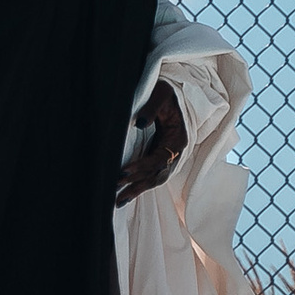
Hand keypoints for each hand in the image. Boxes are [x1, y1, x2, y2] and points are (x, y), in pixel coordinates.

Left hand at [114, 77, 186, 207]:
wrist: (174, 95)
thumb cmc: (167, 93)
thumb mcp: (161, 94)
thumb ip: (152, 108)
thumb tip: (140, 124)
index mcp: (178, 139)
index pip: (159, 159)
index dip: (141, 166)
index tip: (123, 171)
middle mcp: (176, 152)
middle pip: (157, 175)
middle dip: (137, 184)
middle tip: (116, 192)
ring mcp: (169, 157)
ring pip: (154, 179)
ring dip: (136, 190)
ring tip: (118, 201)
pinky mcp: (160, 157)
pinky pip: (150, 175)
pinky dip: (139, 185)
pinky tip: (125, 194)